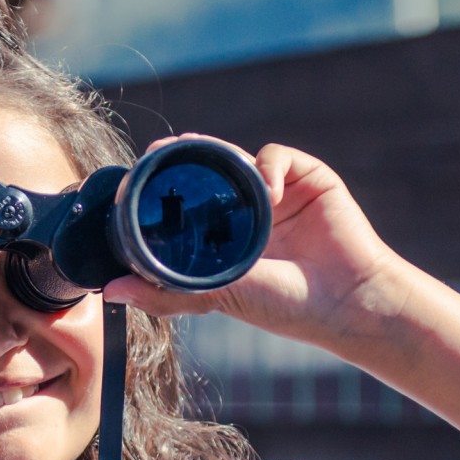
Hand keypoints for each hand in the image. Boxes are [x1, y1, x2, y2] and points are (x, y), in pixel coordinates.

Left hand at [103, 136, 400, 349]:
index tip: (135, 183)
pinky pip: (276, 156)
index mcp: (227, 236)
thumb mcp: (220, 297)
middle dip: (180, 158)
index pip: (188, 201)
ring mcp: (279, 192)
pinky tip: (268, 195)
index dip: (162, 188)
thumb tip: (111, 291)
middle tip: (155, 154)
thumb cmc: (289, 308)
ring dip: (214, 153)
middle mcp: (250, 211)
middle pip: (209, 171)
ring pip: (238, 157)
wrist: (348, 303)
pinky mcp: (309, 178)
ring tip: (192, 151)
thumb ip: (168, 294)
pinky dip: (267, 167)